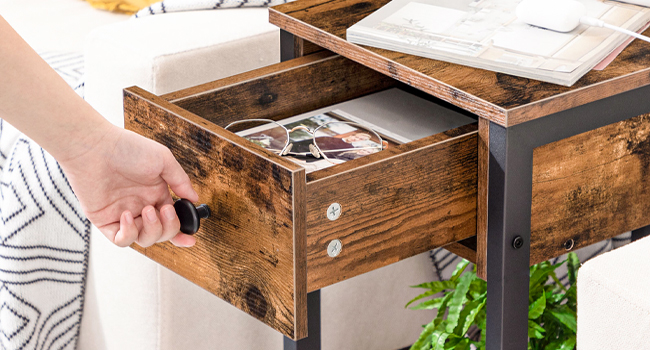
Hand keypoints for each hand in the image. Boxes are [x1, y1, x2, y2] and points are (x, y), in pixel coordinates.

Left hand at [59, 123, 198, 247]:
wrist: (94, 147)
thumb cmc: (127, 148)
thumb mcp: (163, 160)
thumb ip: (180, 181)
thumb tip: (194, 198)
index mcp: (155, 194)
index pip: (172, 220)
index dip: (182, 232)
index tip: (191, 238)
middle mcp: (141, 206)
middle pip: (161, 233)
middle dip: (168, 228)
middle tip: (165, 210)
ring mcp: (123, 215)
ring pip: (144, 240)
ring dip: (151, 230)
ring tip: (147, 210)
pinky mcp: (105, 221)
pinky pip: (121, 240)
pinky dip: (128, 233)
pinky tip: (127, 215)